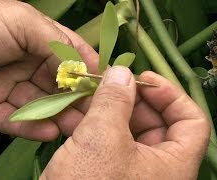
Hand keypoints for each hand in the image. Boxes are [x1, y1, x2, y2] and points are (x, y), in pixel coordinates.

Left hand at [0, 0, 98, 140]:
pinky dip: (33, 128)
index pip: (68, 56)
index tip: (104, 85)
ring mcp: (8, 88)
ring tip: (76, 128)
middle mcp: (24, 64)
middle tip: (94, 115)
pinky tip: (50, 132)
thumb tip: (83, 67)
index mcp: (33, 40)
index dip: (86, 70)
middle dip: (75, 99)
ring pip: (40, 106)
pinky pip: (17, 122)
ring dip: (58, 117)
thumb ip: (55, 44)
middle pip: (57, 85)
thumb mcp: (22, 23)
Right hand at [41, 66, 209, 178]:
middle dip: (131, 98)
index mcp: (173, 166)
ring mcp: (129, 168)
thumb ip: (114, 101)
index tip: (142, 78)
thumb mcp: (102, 139)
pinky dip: (94, 122)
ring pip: (127, 128)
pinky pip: (107, 139)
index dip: (170, 94)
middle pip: (156, 121)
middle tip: (108, 82)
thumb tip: (121, 72)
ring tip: (87, 92)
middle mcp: (156, 168)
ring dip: (107, 107)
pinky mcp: (106, 169)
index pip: (191, 121)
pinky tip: (75, 111)